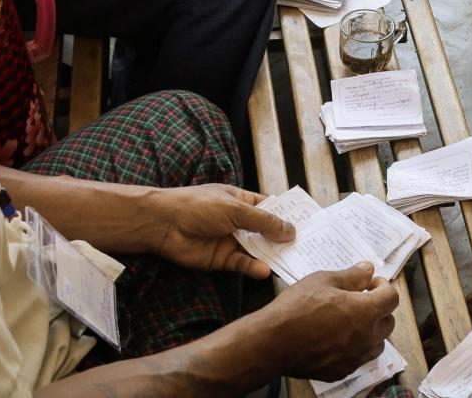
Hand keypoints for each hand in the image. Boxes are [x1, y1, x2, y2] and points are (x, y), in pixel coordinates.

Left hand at [147, 184, 295, 277]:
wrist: (163, 224)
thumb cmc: (199, 206)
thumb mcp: (236, 209)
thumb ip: (264, 222)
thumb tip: (290, 231)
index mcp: (243, 201)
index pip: (271, 208)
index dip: (287, 216)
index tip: (308, 225)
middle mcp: (239, 221)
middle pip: (267, 231)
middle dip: (283, 239)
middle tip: (306, 248)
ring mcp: (231, 241)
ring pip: (257, 250)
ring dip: (271, 255)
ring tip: (290, 262)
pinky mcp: (222, 260)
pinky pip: (242, 264)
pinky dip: (253, 268)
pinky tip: (264, 270)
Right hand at [266, 263, 397, 380]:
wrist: (272, 343)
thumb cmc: (296, 308)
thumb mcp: (323, 280)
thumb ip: (351, 275)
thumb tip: (367, 269)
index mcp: (366, 312)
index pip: (392, 297)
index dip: (382, 286)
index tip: (369, 284)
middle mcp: (366, 337)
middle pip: (388, 321)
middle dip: (378, 308)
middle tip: (359, 299)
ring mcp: (355, 357)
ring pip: (377, 343)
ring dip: (370, 330)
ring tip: (349, 320)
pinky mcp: (342, 371)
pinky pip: (358, 358)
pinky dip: (355, 347)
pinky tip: (336, 338)